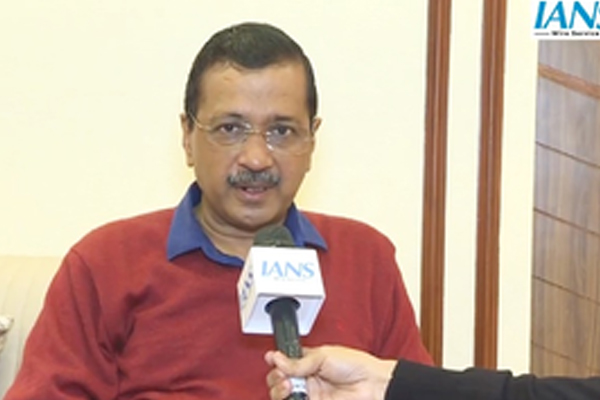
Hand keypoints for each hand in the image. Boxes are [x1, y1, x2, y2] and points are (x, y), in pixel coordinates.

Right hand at [264, 345, 395, 399]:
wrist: (373, 385)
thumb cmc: (356, 366)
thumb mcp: (324, 356)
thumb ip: (299, 361)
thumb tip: (276, 358)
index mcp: (308, 363)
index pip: (284, 364)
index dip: (276, 363)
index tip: (272, 360)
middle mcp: (307, 380)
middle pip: (279, 382)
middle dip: (275, 378)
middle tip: (284, 376)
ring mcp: (311, 396)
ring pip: (283, 396)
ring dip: (279, 391)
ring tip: (288, 386)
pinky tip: (292, 396)